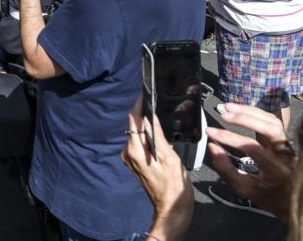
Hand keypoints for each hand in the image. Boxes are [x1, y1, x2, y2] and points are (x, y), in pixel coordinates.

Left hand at [121, 98, 193, 239]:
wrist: (171, 208)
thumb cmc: (174, 186)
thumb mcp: (170, 157)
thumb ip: (157, 135)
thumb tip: (150, 116)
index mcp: (135, 150)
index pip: (133, 120)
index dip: (139, 105)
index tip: (145, 94)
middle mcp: (128, 153)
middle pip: (134, 126)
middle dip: (144, 114)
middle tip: (158, 103)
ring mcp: (130, 159)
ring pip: (137, 134)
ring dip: (147, 126)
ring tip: (161, 118)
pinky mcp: (135, 163)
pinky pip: (140, 144)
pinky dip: (148, 137)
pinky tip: (159, 136)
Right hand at [207, 104, 296, 219]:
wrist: (292, 200)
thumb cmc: (267, 196)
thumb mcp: (244, 189)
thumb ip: (226, 170)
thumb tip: (212, 147)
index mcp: (278, 172)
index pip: (253, 148)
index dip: (230, 138)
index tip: (211, 132)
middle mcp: (287, 156)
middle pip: (271, 128)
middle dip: (245, 118)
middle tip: (224, 114)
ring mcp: (289, 146)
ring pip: (273, 121)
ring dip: (250, 111)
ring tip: (229, 107)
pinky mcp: (286, 140)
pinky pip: (273, 122)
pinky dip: (257, 113)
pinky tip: (242, 111)